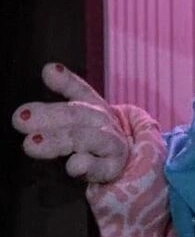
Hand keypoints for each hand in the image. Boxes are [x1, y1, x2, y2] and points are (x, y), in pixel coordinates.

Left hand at [12, 63, 129, 182]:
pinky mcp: (113, 168)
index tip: (50, 71)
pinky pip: (101, 167)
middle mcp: (104, 123)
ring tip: (32, 144)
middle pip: (77, 116)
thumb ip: (67, 91)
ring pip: (87, 138)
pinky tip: (73, 166)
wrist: (132, 165)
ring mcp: (111, 145)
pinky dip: (88, 165)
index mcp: (95, 108)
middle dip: (49, 115)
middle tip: (20, 119)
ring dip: (60, 140)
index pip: (81, 90)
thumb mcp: (83, 117)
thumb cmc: (101, 139)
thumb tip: (49, 69)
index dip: (66, 81)